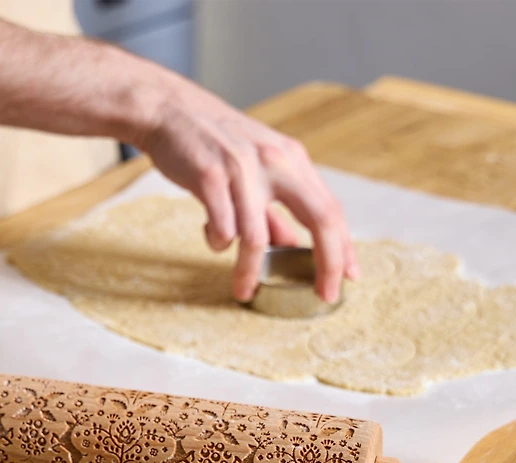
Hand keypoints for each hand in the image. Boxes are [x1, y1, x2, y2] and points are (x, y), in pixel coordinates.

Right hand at [138, 83, 358, 303]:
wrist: (170, 111)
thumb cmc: (213, 144)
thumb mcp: (255, 170)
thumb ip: (273, 209)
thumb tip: (289, 244)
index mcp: (292, 160)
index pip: (331, 209)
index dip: (344, 248)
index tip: (349, 278)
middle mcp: (276, 162)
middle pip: (320, 219)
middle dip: (328, 263)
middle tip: (325, 295)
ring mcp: (243, 169)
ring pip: (257, 237)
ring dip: (251, 270)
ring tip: (243, 290)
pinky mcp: (209, 177)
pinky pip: (222, 228)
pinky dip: (218, 244)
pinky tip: (213, 240)